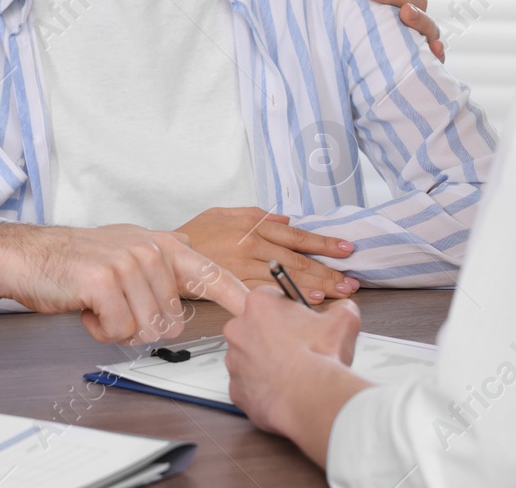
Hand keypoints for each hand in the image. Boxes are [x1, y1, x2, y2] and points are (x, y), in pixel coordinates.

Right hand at [2, 224, 248, 344]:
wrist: (28, 256)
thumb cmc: (75, 261)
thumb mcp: (124, 248)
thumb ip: (158, 256)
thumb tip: (186, 257)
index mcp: (161, 245)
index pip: (210, 273)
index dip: (237, 296)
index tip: (261, 309)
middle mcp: (151, 250)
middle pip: (172, 319)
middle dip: (141, 325)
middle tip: (114, 306)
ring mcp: (130, 262)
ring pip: (147, 328)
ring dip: (119, 329)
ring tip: (99, 304)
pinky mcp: (106, 280)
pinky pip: (120, 330)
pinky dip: (101, 330)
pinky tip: (88, 308)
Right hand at [176, 207, 359, 302]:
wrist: (165, 254)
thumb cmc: (196, 234)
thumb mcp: (224, 214)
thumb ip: (256, 215)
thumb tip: (286, 220)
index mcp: (253, 225)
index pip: (296, 235)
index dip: (323, 243)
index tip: (346, 249)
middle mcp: (252, 244)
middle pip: (298, 258)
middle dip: (328, 270)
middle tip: (350, 279)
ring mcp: (244, 265)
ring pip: (287, 275)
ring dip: (316, 284)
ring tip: (338, 291)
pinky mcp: (234, 283)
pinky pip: (269, 291)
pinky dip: (290, 296)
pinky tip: (308, 301)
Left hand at [225, 287, 371, 464]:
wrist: (311, 398)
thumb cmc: (321, 358)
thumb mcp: (343, 320)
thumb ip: (341, 308)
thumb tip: (343, 309)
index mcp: (260, 303)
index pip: (271, 300)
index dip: (289, 312)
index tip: (300, 323)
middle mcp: (238, 328)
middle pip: (256, 328)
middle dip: (274, 337)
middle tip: (298, 350)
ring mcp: (234, 360)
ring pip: (250, 358)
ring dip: (267, 363)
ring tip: (292, 373)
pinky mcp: (235, 389)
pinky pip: (249, 386)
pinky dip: (264, 388)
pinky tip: (283, 390)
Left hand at [340, 0, 444, 61]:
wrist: (338, 68)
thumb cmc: (345, 19)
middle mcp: (407, 11)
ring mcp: (415, 37)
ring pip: (426, 24)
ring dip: (418, 18)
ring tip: (404, 15)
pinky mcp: (418, 63)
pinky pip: (432, 59)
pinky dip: (436, 53)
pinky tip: (433, 51)